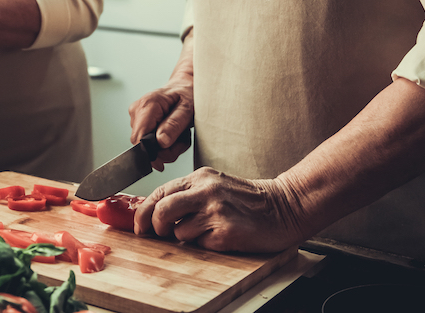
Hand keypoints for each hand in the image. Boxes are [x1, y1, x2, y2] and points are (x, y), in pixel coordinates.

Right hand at [128, 82, 193, 169]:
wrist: (185, 85)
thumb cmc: (188, 94)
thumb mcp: (188, 109)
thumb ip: (174, 125)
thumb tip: (161, 142)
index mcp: (147, 105)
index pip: (139, 138)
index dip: (150, 153)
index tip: (163, 161)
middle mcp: (137, 110)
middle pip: (142, 144)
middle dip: (163, 150)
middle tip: (181, 142)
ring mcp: (136, 115)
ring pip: (146, 145)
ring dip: (165, 147)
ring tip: (179, 135)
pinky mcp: (140, 121)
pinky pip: (148, 140)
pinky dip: (163, 143)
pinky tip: (173, 134)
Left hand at [134, 168, 306, 252]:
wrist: (284, 206)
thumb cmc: (249, 200)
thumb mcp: (216, 185)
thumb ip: (190, 194)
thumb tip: (158, 214)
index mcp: (201, 177)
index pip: (160, 192)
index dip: (144, 211)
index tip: (140, 226)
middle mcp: (206, 191)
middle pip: (162, 210)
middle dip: (155, 226)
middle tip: (159, 234)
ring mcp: (216, 211)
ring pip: (180, 231)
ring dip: (187, 237)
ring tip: (207, 232)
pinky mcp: (227, 231)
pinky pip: (201, 245)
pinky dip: (206, 245)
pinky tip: (222, 237)